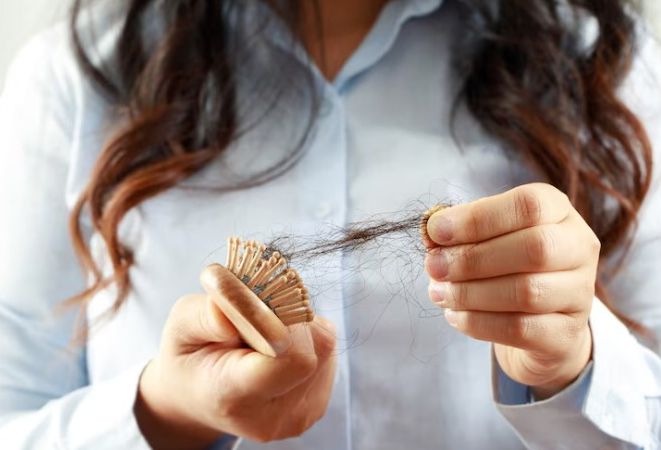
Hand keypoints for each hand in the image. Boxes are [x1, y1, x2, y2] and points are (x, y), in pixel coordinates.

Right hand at [135, 266, 336, 448]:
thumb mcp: (180, 325)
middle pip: (313, 349)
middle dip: (290, 318)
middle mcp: (272, 416)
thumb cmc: (190, 356)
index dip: (284, 323)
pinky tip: (277, 346)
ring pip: (324, 346)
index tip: (261, 302)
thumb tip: (241, 306)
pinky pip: (326, 354)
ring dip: (299, 326)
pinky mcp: (316, 407)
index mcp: (233, 396)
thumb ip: (205, 314)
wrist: (198, 397)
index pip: (290, 359)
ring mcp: (298, 416)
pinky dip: (306, 339)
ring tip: (264, 332)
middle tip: (259, 312)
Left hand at [424, 183, 597, 398]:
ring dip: (471, 293)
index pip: (528, 205)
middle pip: (534, 248)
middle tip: (434, 267)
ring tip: (439, 293)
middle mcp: (578, 247)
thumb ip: (456, 231)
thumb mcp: (482, 237)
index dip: (477, 218)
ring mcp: (580, 293)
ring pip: (527, 292)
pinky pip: (521, 329)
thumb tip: (430, 230)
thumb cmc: (502, 264)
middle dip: (473, 259)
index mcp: (557, 210)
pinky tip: (455, 316)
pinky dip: (479, 323)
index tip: (436, 231)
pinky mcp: (567, 334)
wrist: (536, 321)